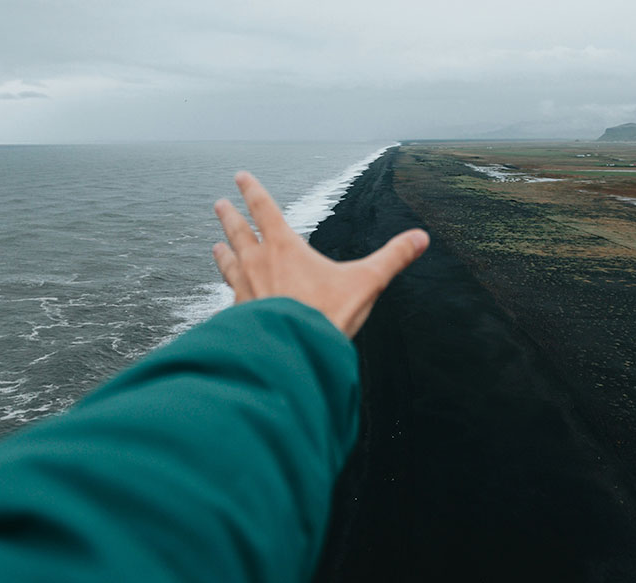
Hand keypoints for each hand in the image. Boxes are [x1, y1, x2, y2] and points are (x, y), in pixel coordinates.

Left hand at [212, 171, 428, 337]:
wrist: (292, 353)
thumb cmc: (326, 316)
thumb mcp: (366, 283)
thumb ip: (392, 258)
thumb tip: (419, 239)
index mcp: (283, 248)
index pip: (264, 209)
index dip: (252, 190)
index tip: (240, 177)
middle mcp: (257, 264)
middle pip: (239, 232)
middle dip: (230, 216)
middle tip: (220, 205)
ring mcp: (244, 290)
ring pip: (229, 264)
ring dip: (223, 253)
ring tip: (216, 246)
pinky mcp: (239, 316)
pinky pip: (229, 300)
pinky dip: (227, 295)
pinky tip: (226, 300)